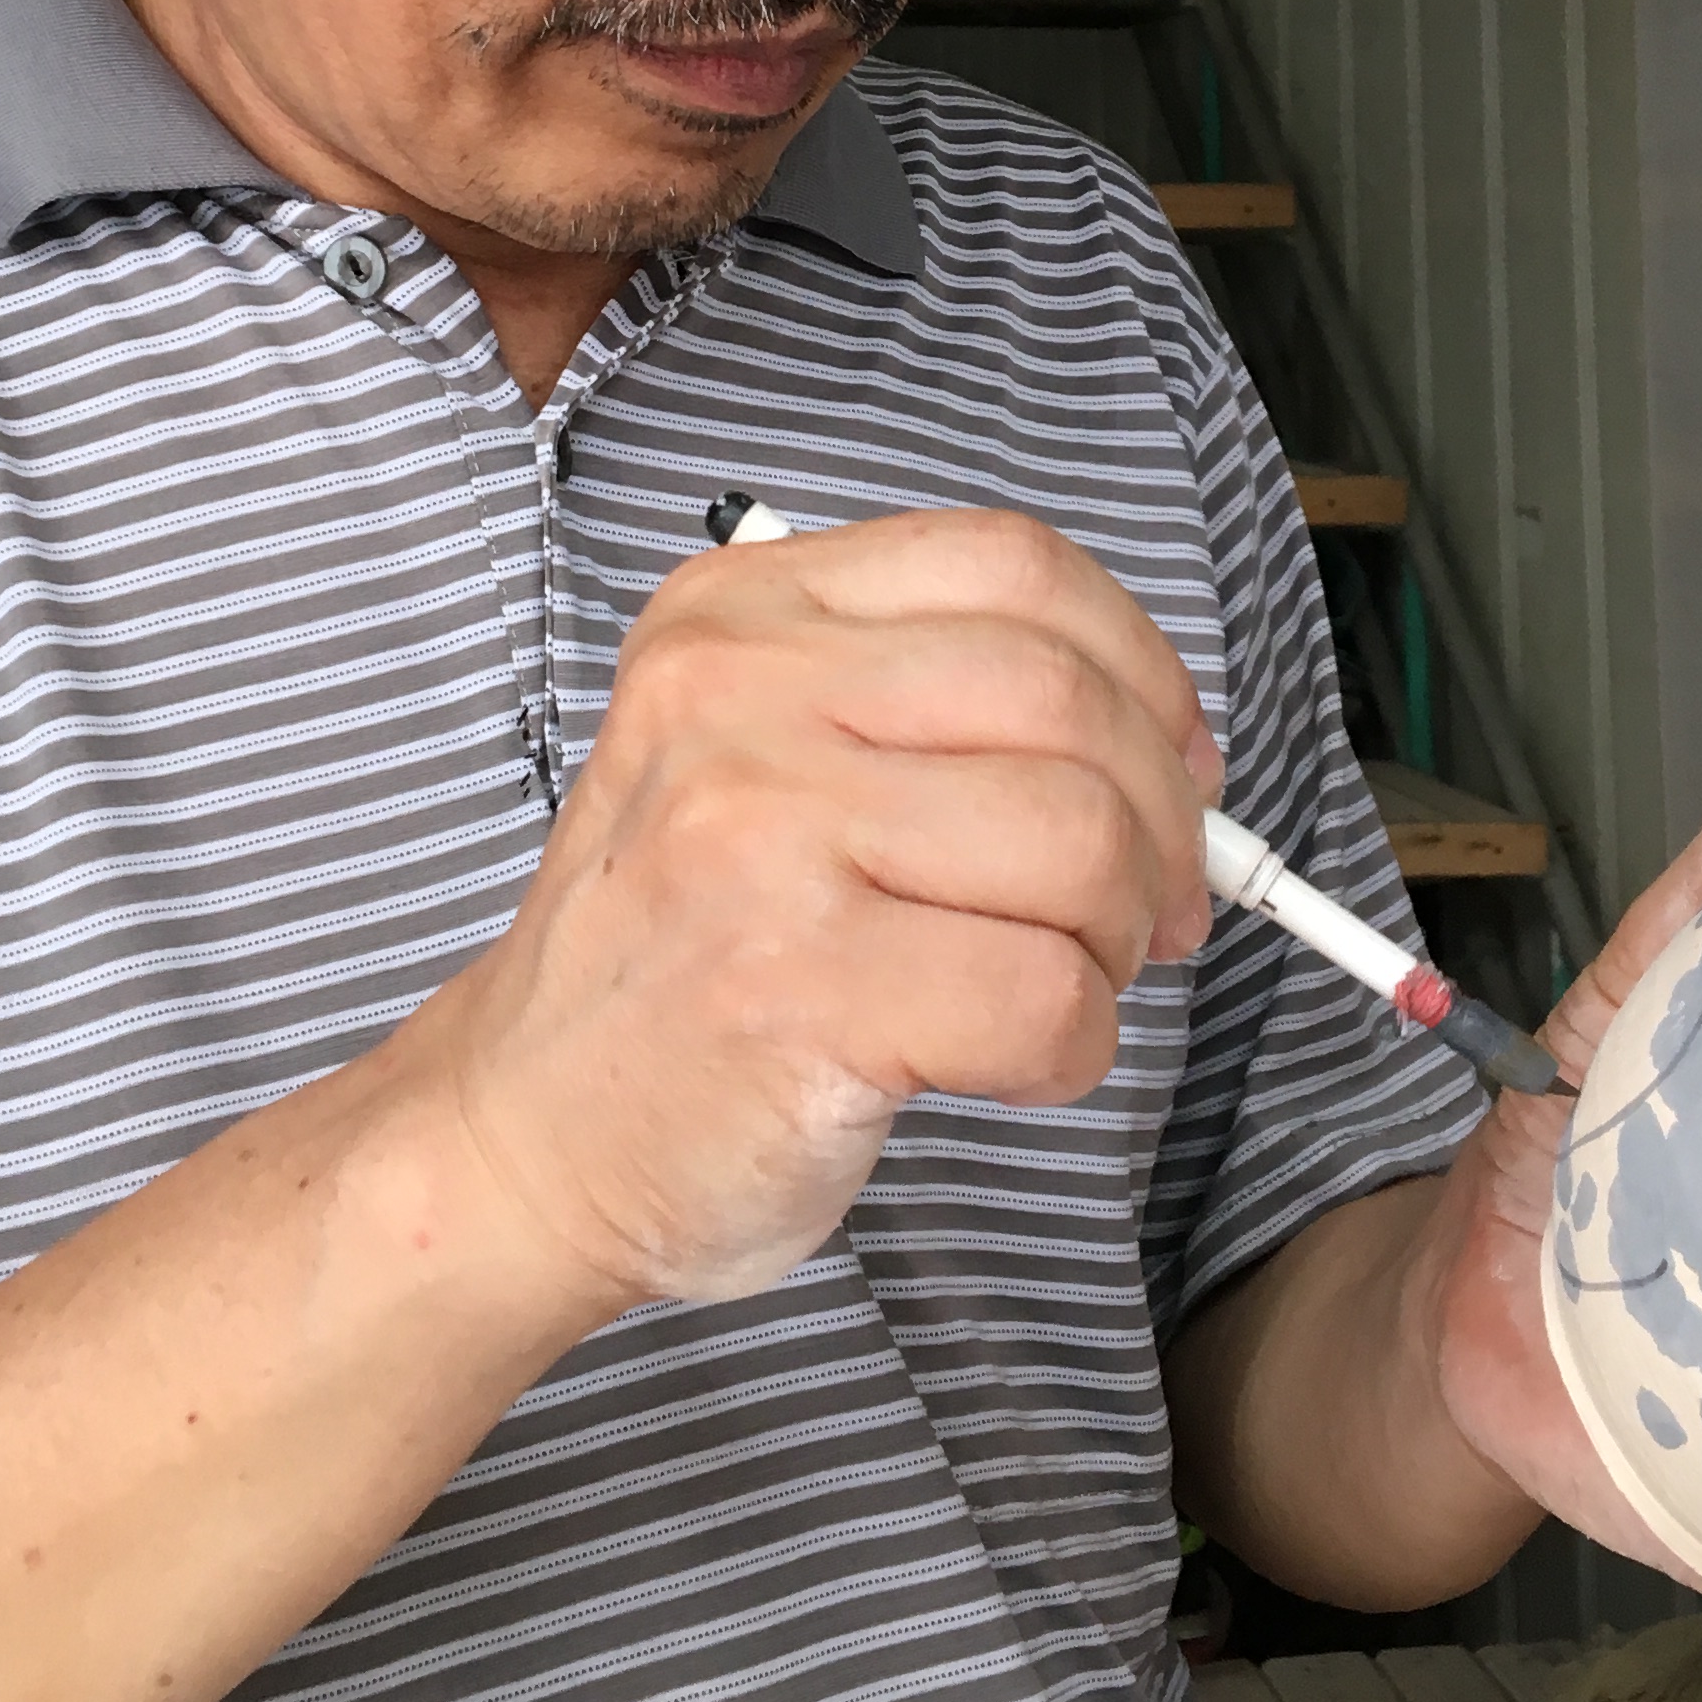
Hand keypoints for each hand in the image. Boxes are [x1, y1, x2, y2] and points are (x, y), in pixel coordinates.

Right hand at [411, 510, 1220, 1317]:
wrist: (525, 1135)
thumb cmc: (678, 959)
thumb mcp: (753, 754)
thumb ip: (924, 704)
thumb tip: (1168, 739)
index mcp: (737, 614)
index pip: (1012, 565)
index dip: (1139, 662)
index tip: (1175, 754)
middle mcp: (735, 699)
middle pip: (1067, 700)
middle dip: (1159, 816)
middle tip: (1155, 903)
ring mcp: (759, 839)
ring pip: (1076, 840)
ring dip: (1119, 933)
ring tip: (1069, 977)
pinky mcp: (796, 989)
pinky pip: (1046, 997)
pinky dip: (1076, 1045)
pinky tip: (1011, 1061)